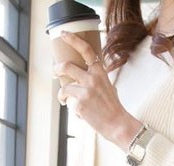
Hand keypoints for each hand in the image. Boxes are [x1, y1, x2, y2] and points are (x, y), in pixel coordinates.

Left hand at [55, 32, 142, 150]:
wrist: (118, 124)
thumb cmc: (113, 108)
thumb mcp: (108, 87)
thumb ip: (96, 80)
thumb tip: (81, 79)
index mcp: (100, 72)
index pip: (86, 50)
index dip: (73, 39)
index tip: (63, 34)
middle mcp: (92, 79)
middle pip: (67, 66)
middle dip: (57, 68)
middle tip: (55, 72)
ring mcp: (85, 92)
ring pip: (64, 87)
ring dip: (61, 93)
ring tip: (63, 99)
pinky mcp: (80, 105)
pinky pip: (69, 103)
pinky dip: (71, 107)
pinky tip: (78, 113)